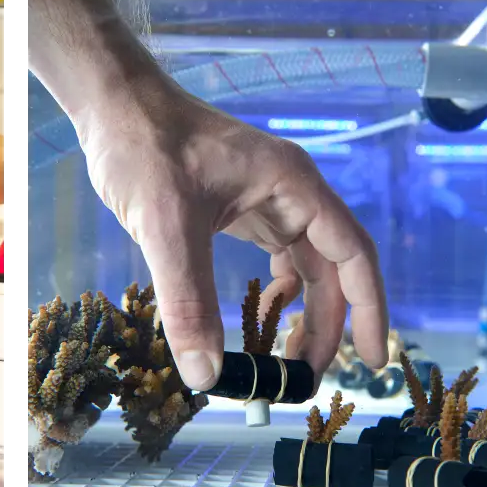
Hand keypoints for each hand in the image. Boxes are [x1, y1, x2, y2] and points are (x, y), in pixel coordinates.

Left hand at [77, 83, 388, 389]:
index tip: (375, 362)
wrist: (111, 105)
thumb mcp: (165, 227)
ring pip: (303, 266)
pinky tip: (256, 315)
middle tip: (304, 380)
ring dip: (300, 313)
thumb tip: (205, 375)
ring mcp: (265, 199)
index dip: (370, 311)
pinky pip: (273, 256)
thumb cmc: (142, 147)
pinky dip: (272, 291)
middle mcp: (290, 193)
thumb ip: (187, 300)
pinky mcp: (237, 207)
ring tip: (282, 360)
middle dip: (326, 326)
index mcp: (293, 186)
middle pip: (331, 269)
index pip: (354, 256)